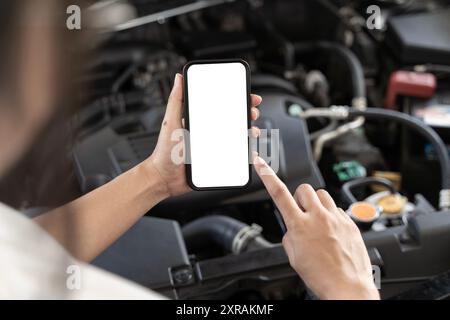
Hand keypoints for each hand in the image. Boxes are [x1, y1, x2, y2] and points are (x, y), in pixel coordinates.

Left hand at [143, 73, 262, 196]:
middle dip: (246, 114)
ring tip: (251, 132)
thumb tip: (178, 79)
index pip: (221, 105)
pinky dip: (243, 152)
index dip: (236, 99)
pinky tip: (249, 150)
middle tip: (252, 113)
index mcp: (198, 120)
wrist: (164, 178)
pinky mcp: (216, 161)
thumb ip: (175, 101)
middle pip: (232, 120)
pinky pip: (234, 155)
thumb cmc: (164, 152)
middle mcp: (207, 132)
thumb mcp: (170, 122)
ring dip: (248, 132)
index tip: (247, 96)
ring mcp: (213, 146)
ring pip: (236, 137)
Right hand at [254, 156, 378, 299]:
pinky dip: (331, 215)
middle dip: (299, 197)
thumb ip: (290, 235)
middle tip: (301, 212)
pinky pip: (337, 208)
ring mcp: (336, 218)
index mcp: (300, 226)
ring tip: (318, 221)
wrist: (347, 287)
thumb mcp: (294, 257)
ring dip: (316, 204)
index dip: (267, 175)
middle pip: (304, 188)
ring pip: (322, 194)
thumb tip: (293, 227)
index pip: (279, 193)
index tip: (261, 163)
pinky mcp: (350, 222)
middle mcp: (318, 217)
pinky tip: (331, 231)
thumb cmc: (320, 276)